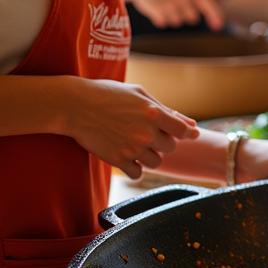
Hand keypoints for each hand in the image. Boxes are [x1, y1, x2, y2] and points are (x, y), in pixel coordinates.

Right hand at [61, 78, 198, 178]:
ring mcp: (132, 148)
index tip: (187, 134)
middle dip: (163, 141)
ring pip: (156, 162)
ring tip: (136, 143)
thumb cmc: (109, 94)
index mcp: (154, 113)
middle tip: (148, 132)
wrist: (76, 105)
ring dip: (150, 155)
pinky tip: (127, 155)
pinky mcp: (118, 160)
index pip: (183, 131)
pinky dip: (135, 167)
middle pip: (170, 147)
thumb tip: (191, 124)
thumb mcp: (140, 94)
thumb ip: (167, 110)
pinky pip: (138, 173)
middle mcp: (146, 132)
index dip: (187, 133)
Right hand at [119, 0, 225, 30]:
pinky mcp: (158, 12)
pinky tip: (153, 5)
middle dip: (185, 15)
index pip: (208, 4)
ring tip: (161, 1)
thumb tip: (194, 19)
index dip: (215, 16)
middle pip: (192, 18)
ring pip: (177, 22)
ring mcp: (170, 5)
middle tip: (174, 3)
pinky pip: (163, 23)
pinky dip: (159, 18)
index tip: (218, 26)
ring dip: (170, 16)